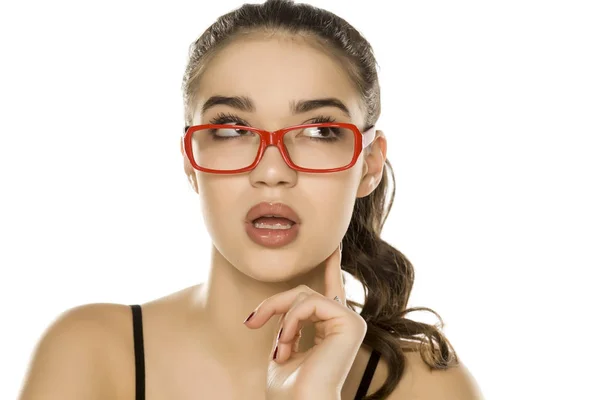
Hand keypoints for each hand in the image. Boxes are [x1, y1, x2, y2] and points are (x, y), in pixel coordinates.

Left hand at [243, 243, 367, 399]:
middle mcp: (345, 323)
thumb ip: (288, 321)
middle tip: (252, 321)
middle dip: (274, 304)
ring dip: (281, 318)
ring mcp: (350, 322)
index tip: (332, 246)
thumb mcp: (283, 345)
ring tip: (279, 347)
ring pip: (304, 295)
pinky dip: (291, 320)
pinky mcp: (350, 322)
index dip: (331, 266)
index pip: (332, 291)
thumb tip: (283, 306)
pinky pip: (310, 303)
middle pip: (304, 292)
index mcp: (332, 329)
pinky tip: (286, 342)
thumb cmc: (289, 389)